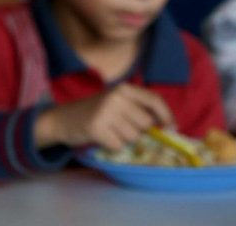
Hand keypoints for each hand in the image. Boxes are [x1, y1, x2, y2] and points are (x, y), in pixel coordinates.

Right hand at [35, 83, 173, 150]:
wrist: (62, 119)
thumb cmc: (97, 112)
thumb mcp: (119, 102)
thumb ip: (140, 109)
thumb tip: (169, 126)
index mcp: (125, 88)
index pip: (154, 100)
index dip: (167, 115)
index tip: (173, 128)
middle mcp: (116, 97)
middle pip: (145, 123)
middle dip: (139, 131)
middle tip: (122, 127)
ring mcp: (105, 112)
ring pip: (133, 136)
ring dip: (125, 139)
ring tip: (111, 131)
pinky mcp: (95, 128)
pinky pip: (118, 145)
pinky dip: (113, 146)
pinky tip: (103, 138)